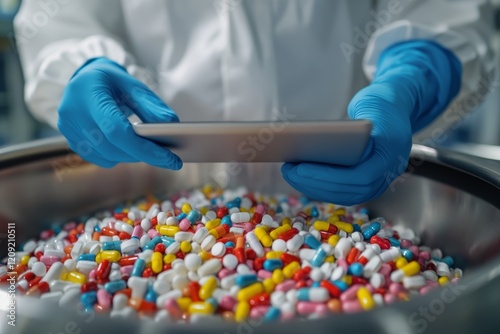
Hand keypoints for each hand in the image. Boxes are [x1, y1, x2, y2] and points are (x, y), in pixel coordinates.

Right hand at [58, 57, 181, 168]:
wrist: (84, 79)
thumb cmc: (112, 82)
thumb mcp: (133, 85)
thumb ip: (152, 105)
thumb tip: (172, 124)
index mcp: (88, 94)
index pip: (116, 130)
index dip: (145, 148)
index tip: (170, 159)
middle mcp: (72, 113)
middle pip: (112, 147)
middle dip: (143, 155)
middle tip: (168, 157)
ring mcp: (68, 129)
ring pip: (107, 156)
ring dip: (132, 157)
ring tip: (151, 150)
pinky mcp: (71, 140)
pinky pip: (99, 158)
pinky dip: (119, 157)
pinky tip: (130, 149)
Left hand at [282, 41, 460, 204]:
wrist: (397, 106)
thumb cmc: (378, 103)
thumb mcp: (366, 104)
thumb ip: (348, 127)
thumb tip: (311, 142)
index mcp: (391, 150)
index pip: (359, 176)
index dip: (327, 176)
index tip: (300, 168)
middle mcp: (391, 169)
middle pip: (351, 189)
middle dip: (315, 182)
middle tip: (288, 170)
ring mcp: (383, 179)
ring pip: (347, 194)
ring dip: (315, 187)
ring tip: (290, 172)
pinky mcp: (371, 182)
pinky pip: (346, 192)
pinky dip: (323, 187)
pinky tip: (302, 177)